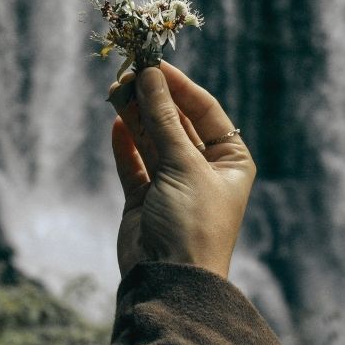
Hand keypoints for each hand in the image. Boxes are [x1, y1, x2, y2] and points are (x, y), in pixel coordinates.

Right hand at [107, 61, 255, 279]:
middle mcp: (203, 169)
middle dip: (152, 98)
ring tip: (114, 89)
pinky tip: (115, 122)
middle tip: (126, 73)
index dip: (179, 86)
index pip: (204, 110)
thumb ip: (163, 119)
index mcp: (230, 160)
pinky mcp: (145, 200)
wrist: (170, 281)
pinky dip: (125, 143)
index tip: (153, 63)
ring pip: (152, 139)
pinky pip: (134, 163)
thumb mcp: (184, 164)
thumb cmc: (193, 223)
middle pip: (175, 122)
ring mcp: (172, 184)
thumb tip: (149, 76)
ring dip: (135, 115)